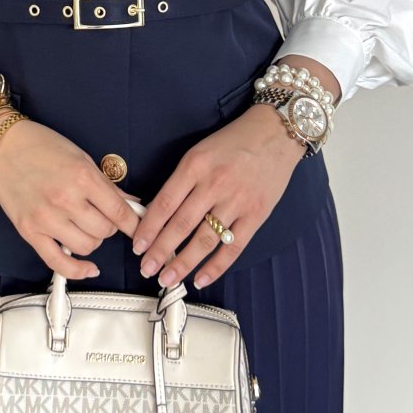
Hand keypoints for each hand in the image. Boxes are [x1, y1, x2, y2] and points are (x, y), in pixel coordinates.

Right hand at [0, 116, 141, 279]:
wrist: (2, 147)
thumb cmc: (41, 146)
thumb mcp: (81, 157)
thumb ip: (106, 184)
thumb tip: (131, 204)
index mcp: (82, 176)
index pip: (119, 211)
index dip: (134, 222)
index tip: (139, 227)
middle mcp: (66, 199)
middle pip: (105, 230)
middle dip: (111, 226)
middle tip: (104, 216)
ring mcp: (47, 218)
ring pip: (87, 246)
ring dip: (94, 240)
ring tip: (87, 227)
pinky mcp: (30, 232)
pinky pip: (58, 262)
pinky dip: (77, 270)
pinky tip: (89, 268)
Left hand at [131, 104, 306, 290]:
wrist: (275, 134)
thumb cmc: (234, 141)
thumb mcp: (200, 151)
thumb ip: (181, 180)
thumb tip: (159, 213)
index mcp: (195, 165)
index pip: (165, 203)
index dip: (148, 228)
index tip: (137, 245)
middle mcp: (214, 184)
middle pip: (181, 225)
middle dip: (160, 251)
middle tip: (146, 269)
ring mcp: (237, 201)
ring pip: (204, 240)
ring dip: (183, 263)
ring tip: (167, 279)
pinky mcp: (256, 214)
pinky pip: (233, 247)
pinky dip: (216, 267)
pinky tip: (200, 278)